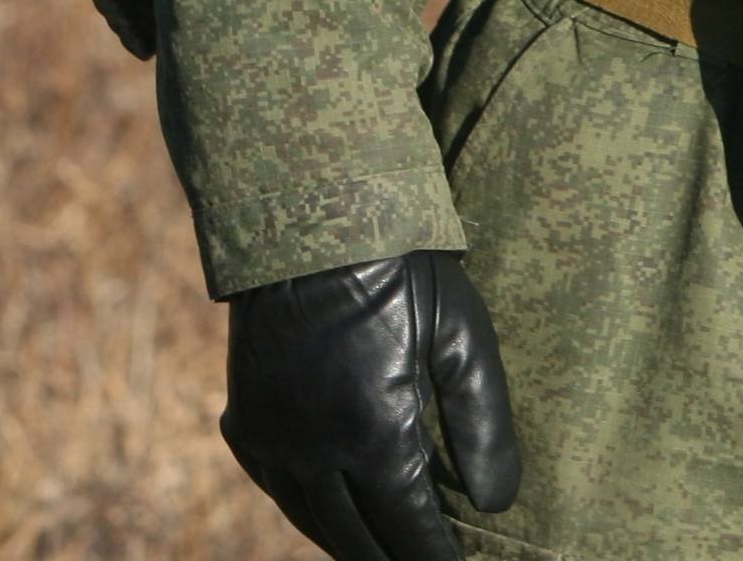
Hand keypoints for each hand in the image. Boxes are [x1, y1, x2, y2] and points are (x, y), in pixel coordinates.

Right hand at [222, 251, 523, 560]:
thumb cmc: (400, 269)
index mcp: (372, 433)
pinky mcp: (243, 420)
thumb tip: (498, 502)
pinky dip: (309, 508)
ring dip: (349, 541)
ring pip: (311, 520)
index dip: (434, 556)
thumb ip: (482, 424)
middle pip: (355, 539)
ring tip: (385, 547)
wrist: (308, 216)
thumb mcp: (461, 336)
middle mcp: (312, 450)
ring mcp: (270, 439)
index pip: (408, 528)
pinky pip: (277, 488)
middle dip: (393, 558)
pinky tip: (334, 506)